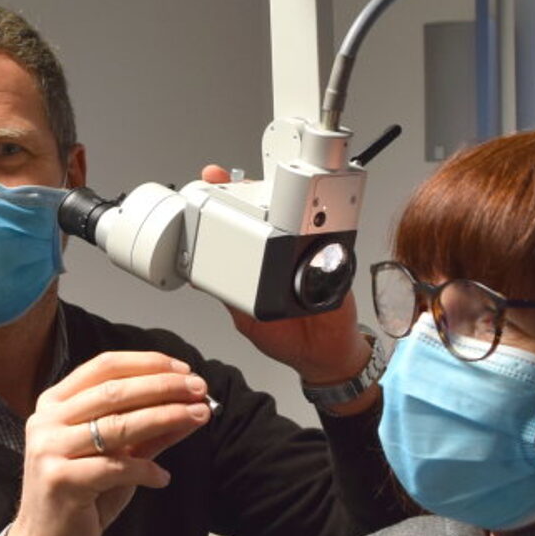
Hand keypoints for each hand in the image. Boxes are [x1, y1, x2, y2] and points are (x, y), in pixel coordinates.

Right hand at [4, 351, 211, 535]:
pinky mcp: (61, 481)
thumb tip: (191, 405)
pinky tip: (162, 478)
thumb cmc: (81, 497)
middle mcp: (47, 420)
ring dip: (166, 416)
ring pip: (118, 425)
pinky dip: (146, 470)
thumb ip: (147, 431)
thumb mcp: (115, 456)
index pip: (104, 367)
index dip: (147, 363)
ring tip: (199, 415)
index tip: (184, 370)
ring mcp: (50, 449)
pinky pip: (116, 468)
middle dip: (163, 386)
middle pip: (114, 391)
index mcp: (55, 403)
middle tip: (199, 388)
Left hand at [199, 164, 374, 385]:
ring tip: (262, 191)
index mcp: (258, 265)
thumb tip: (200, 278)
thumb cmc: (288, 338)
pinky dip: (321, 229)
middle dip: (248, 189)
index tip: (212, 178)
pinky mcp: (335, 261)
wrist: (325, 357)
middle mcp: (283, 253)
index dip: (225, 199)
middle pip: (268, 210)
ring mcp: (308, 253)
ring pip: (296, 218)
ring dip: (283, 201)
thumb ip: (228, 296)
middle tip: (228, 180)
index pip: (239, 226)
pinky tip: (307, 222)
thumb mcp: (247, 319)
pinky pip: (330, 240)